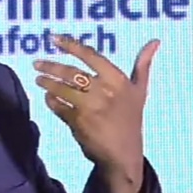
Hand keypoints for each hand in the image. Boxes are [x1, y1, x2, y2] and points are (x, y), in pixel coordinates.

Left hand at [33, 35, 159, 192]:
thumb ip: (143, 65)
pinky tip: (48, 97)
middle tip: (37, 63)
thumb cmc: (131, 119)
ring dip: (47, 83)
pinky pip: (59, 107)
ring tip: (39, 79)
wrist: (123, 154)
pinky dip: (51, 101)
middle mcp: (103, 91)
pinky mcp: (78, 122)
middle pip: (71, 72)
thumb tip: (155, 41)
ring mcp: (89, 107)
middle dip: (50, 66)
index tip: (54, 39)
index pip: (90, 55)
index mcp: (117, 80)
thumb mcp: (140, 91)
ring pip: (61, 89)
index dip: (70, 45)